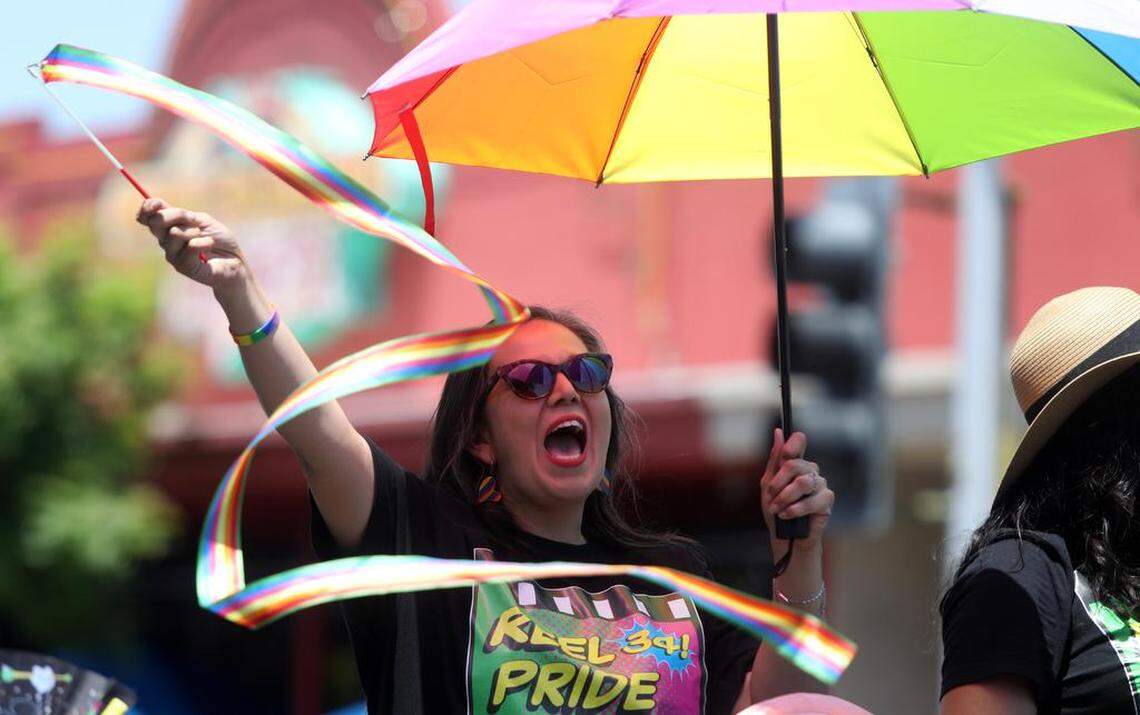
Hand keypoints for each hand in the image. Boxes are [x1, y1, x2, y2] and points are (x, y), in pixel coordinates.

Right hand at [136, 198, 245, 290]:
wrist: (234, 262)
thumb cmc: (219, 240)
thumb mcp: (201, 220)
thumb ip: (181, 215)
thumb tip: (160, 208)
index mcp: (168, 228)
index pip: (147, 216)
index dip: (147, 208)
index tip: (157, 205)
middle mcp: (166, 242)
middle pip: (155, 223)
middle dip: (173, 216)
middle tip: (192, 221)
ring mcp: (172, 255)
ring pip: (174, 233)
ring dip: (194, 232)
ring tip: (207, 240)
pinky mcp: (183, 266)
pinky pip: (190, 246)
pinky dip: (205, 243)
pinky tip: (209, 247)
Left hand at [760, 429, 833, 550]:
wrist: (785, 536)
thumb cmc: (776, 510)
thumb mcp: (768, 484)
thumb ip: (774, 460)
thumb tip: (778, 432)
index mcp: (796, 463)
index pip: (799, 441)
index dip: (793, 443)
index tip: (784, 453)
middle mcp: (810, 471)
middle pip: (795, 464)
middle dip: (778, 483)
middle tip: (770, 496)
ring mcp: (820, 485)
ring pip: (803, 482)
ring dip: (785, 497)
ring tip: (777, 509)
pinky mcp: (827, 500)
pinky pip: (812, 500)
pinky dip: (796, 509)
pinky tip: (787, 515)